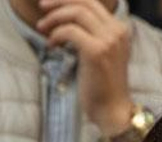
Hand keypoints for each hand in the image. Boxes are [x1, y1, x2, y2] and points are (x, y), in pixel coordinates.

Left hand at [36, 0, 133, 133]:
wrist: (112, 110)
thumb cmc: (102, 87)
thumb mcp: (102, 54)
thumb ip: (92, 36)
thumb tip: (66, 21)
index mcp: (119, 28)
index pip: (92, 2)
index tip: (50, 4)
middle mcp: (117, 30)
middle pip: (84, 2)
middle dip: (59, 2)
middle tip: (41, 8)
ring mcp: (108, 40)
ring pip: (76, 13)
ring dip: (54, 18)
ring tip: (42, 28)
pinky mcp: (96, 51)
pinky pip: (70, 31)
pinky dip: (56, 35)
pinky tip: (51, 46)